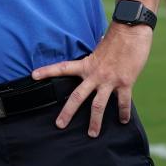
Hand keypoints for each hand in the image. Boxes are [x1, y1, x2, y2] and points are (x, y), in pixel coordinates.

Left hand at [31, 22, 152, 137]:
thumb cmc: (115, 37)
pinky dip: (123, 113)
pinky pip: (123, 103)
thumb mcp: (98, 48)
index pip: (62, 68)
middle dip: (68, 112)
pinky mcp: (125, 83)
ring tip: (92, 134)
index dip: (47, 71)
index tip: (33, 76)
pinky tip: (123, 121)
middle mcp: (95, 74)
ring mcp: (109, 80)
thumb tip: (92, 60)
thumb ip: (93, 59)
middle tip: (59, 125)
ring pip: (99, 106)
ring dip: (95, 122)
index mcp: (86, 64)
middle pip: (78, 97)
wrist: (131, 32)